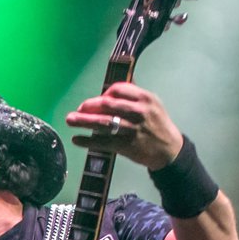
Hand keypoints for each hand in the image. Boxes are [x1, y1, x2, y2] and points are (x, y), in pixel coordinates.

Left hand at [65, 82, 182, 169]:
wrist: (169, 150)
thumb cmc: (157, 124)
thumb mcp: (151, 104)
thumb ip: (133, 96)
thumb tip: (110, 92)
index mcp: (144, 98)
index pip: (118, 90)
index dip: (104, 94)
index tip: (96, 101)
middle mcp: (138, 112)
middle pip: (108, 105)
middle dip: (89, 106)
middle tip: (77, 109)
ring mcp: (132, 130)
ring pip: (103, 123)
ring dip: (84, 121)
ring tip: (70, 120)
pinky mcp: (127, 146)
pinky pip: (103, 142)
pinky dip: (88, 141)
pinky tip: (77, 139)